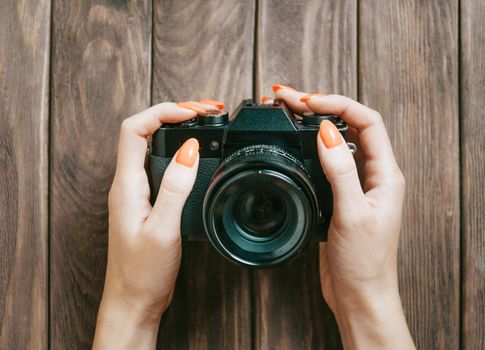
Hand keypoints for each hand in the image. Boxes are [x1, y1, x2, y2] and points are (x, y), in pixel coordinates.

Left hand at [93, 100, 222, 348]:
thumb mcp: (163, 229)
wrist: (133, 300)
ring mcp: (137, 192)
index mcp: (126, 185)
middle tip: (207, 111)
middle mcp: (128, 183)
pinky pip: (160, 163)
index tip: (192, 112)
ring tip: (204, 122)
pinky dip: (179, 150)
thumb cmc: (142, 272)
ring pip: (152, 145)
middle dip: (174, 112)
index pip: (134, 129)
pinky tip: (196, 154)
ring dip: (177, 129)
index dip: (162, 112)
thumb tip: (190, 149)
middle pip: (143, 130)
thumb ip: (175, 187)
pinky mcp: (148, 201)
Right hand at [272, 85, 414, 348]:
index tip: (308, 101)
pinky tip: (296, 143)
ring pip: (338, 141)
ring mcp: (357, 185)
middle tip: (289, 98)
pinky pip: (328, 162)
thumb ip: (340, 172)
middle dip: (322, 106)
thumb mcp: (352, 214)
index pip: (367, 121)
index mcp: (386, 175)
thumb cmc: (365, 262)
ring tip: (290, 111)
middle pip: (351, 125)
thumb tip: (328, 132)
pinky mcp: (342, 197)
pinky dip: (311, 146)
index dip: (338, 104)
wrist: (359, 295)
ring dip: (315, 123)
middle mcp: (374, 175)